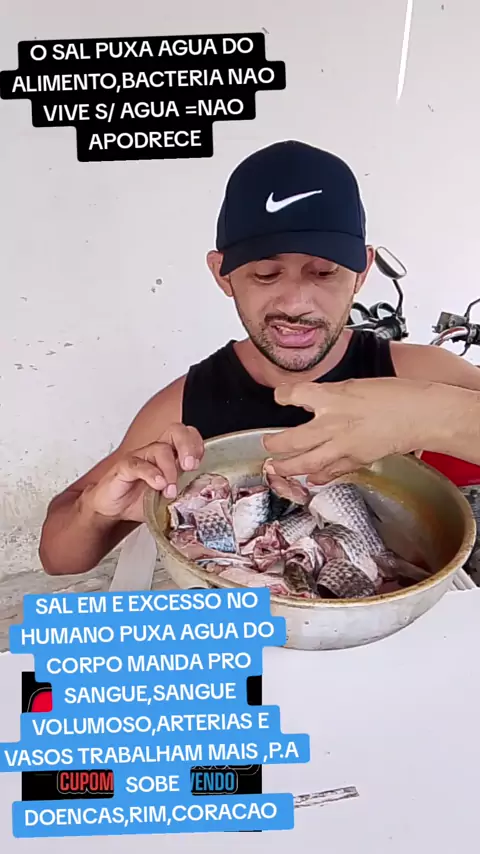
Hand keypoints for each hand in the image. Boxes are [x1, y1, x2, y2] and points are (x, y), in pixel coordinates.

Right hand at [85, 423, 203, 521]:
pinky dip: (151, 473)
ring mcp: (140, 457)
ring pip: (159, 449)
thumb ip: (183, 495)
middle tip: (190, 466)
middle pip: (175, 431)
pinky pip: (138, 464)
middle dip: (187, 446)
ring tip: (170, 490)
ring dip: (170, 469)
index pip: (187, 436)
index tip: (200, 463)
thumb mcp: (166, 499)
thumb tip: (203, 500)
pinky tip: (158, 484)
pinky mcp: (124, 467)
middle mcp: (155, 452)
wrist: (111, 508)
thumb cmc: (137, 499)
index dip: (196, 444)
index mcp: (169, 456)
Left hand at [262, 378, 435, 482]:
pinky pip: (330, 471)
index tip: (279, 397)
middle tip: (267, 444)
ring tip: (276, 468)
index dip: (282, 396)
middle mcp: (332, 423)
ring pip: (306, 462)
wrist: (418, 414)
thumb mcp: (353, 385)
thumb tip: (311, 402)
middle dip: (274, 444)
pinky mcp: (356, 460)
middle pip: (291, 439)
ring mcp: (342, 445)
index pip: (293, 395)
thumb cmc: (393, 395)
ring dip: (287, 467)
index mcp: (331, 397)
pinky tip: (311, 478)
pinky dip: (318, 476)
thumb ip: (329, 396)